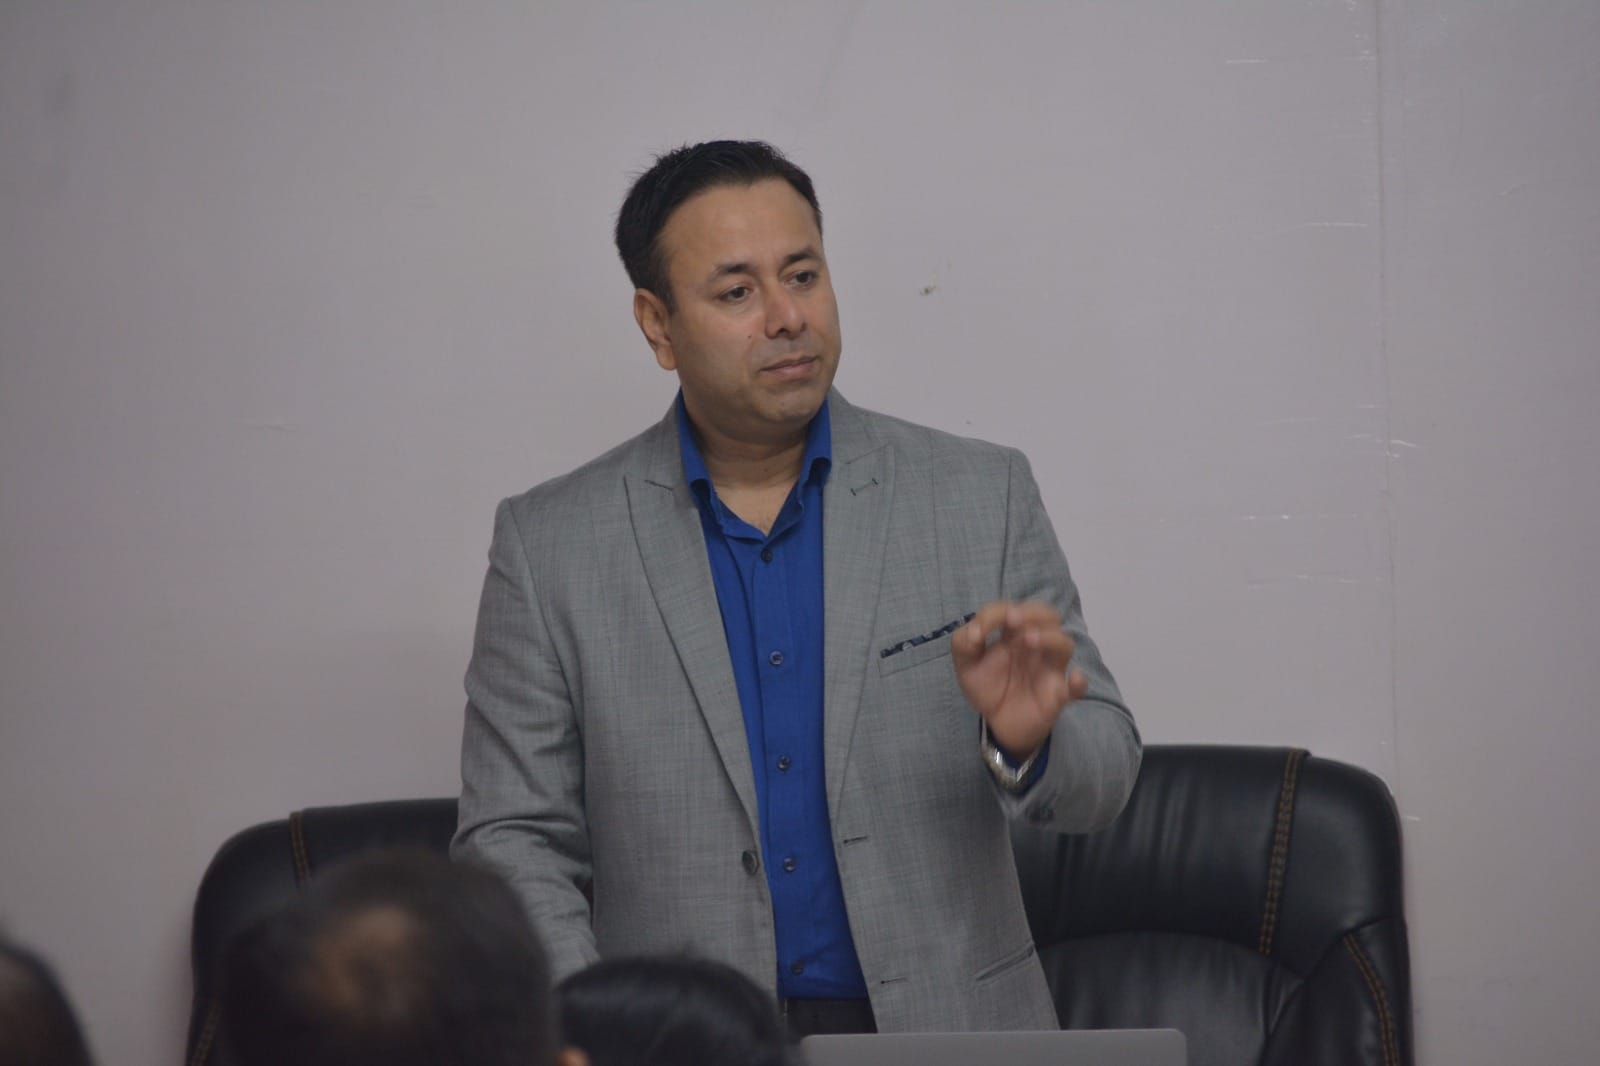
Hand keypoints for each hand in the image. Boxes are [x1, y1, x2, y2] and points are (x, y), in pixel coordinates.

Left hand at [951, 600, 1088, 758]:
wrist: (997, 722)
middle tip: (1012, 621)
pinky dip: (1079, 682)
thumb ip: (963, 643)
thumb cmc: (987, 686)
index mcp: (1013, 633)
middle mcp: (1036, 645)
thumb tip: (976, 631)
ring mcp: (1049, 668)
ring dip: (1049, 638)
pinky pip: (1077, 687)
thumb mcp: (965, 664)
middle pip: (1048, 615)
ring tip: (1029, 640)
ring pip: (1064, 644)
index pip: (1012, 610)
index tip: (979, 632)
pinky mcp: (1058, 694)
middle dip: (1031, 613)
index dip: (996, 614)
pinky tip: (1074, 679)